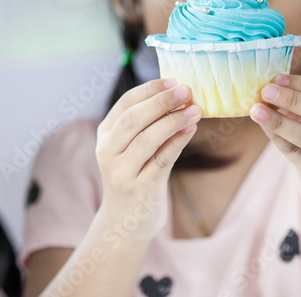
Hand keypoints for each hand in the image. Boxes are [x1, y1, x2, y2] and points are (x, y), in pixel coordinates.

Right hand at [95, 78, 202, 240]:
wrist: (126, 220)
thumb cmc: (135, 173)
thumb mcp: (131, 147)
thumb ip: (147, 123)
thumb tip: (179, 95)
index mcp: (105, 134)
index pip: (125, 103)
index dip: (150, 89)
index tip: (173, 80)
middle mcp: (108, 152)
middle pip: (134, 119)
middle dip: (162, 101)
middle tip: (186, 90)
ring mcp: (122, 172)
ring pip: (148, 139)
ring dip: (174, 121)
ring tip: (195, 110)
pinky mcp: (140, 189)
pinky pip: (162, 160)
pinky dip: (178, 142)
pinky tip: (191, 129)